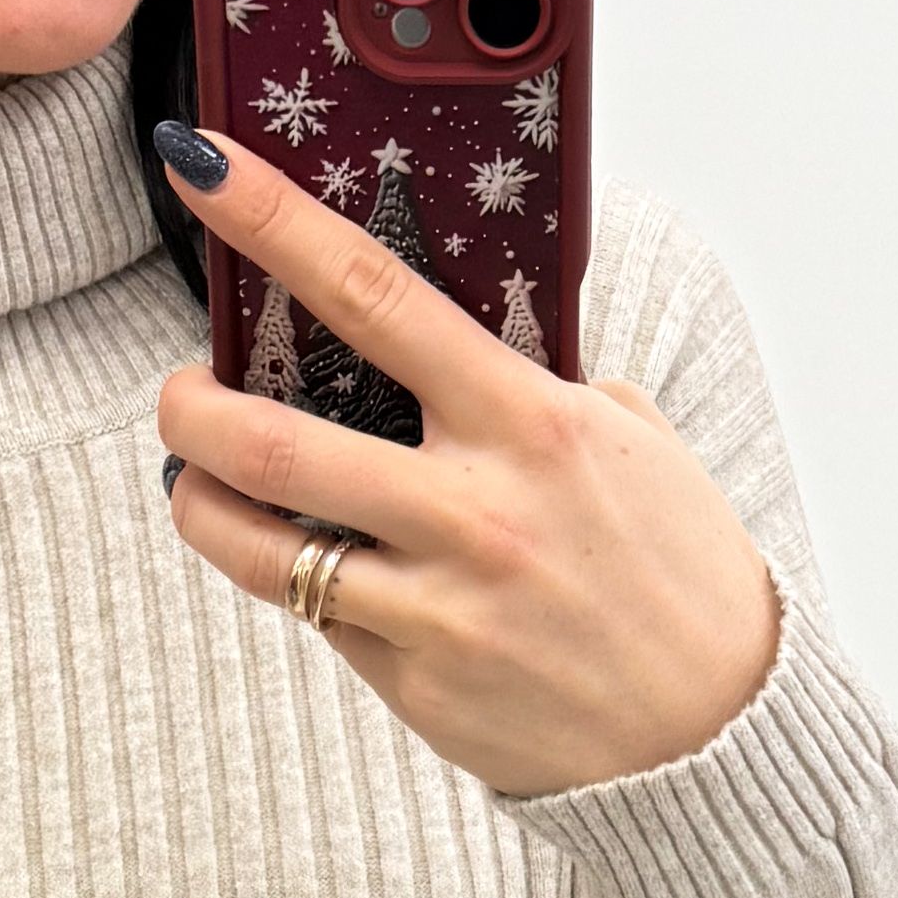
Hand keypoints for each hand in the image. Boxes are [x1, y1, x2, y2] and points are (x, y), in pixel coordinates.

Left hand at [150, 127, 782, 799]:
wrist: (719, 730)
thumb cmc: (678, 569)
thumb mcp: (630, 445)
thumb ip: (535, 393)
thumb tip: (443, 345)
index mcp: (531, 422)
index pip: (373, 294)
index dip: (272, 222)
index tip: (201, 168)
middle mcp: (475, 511)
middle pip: (271, 442)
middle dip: (189, 406)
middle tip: (178, 391)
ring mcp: (438, 606)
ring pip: (258, 546)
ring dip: (197, 500)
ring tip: (193, 478)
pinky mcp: (416, 683)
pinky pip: (319, 618)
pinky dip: (296, 580)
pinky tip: (306, 563)